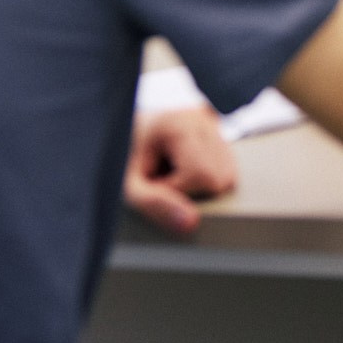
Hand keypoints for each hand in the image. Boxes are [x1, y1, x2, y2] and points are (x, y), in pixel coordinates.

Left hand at [123, 106, 236, 235]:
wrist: (114, 135)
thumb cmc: (120, 160)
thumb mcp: (128, 186)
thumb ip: (154, 204)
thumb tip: (192, 223)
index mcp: (179, 125)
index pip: (202, 175)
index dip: (178, 191)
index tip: (153, 185)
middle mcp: (202, 119)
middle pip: (221, 177)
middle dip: (192, 191)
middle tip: (162, 181)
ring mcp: (212, 124)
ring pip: (228, 176)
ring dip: (200, 187)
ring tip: (171, 175)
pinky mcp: (216, 132)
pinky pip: (227, 169)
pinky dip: (206, 179)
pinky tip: (183, 171)